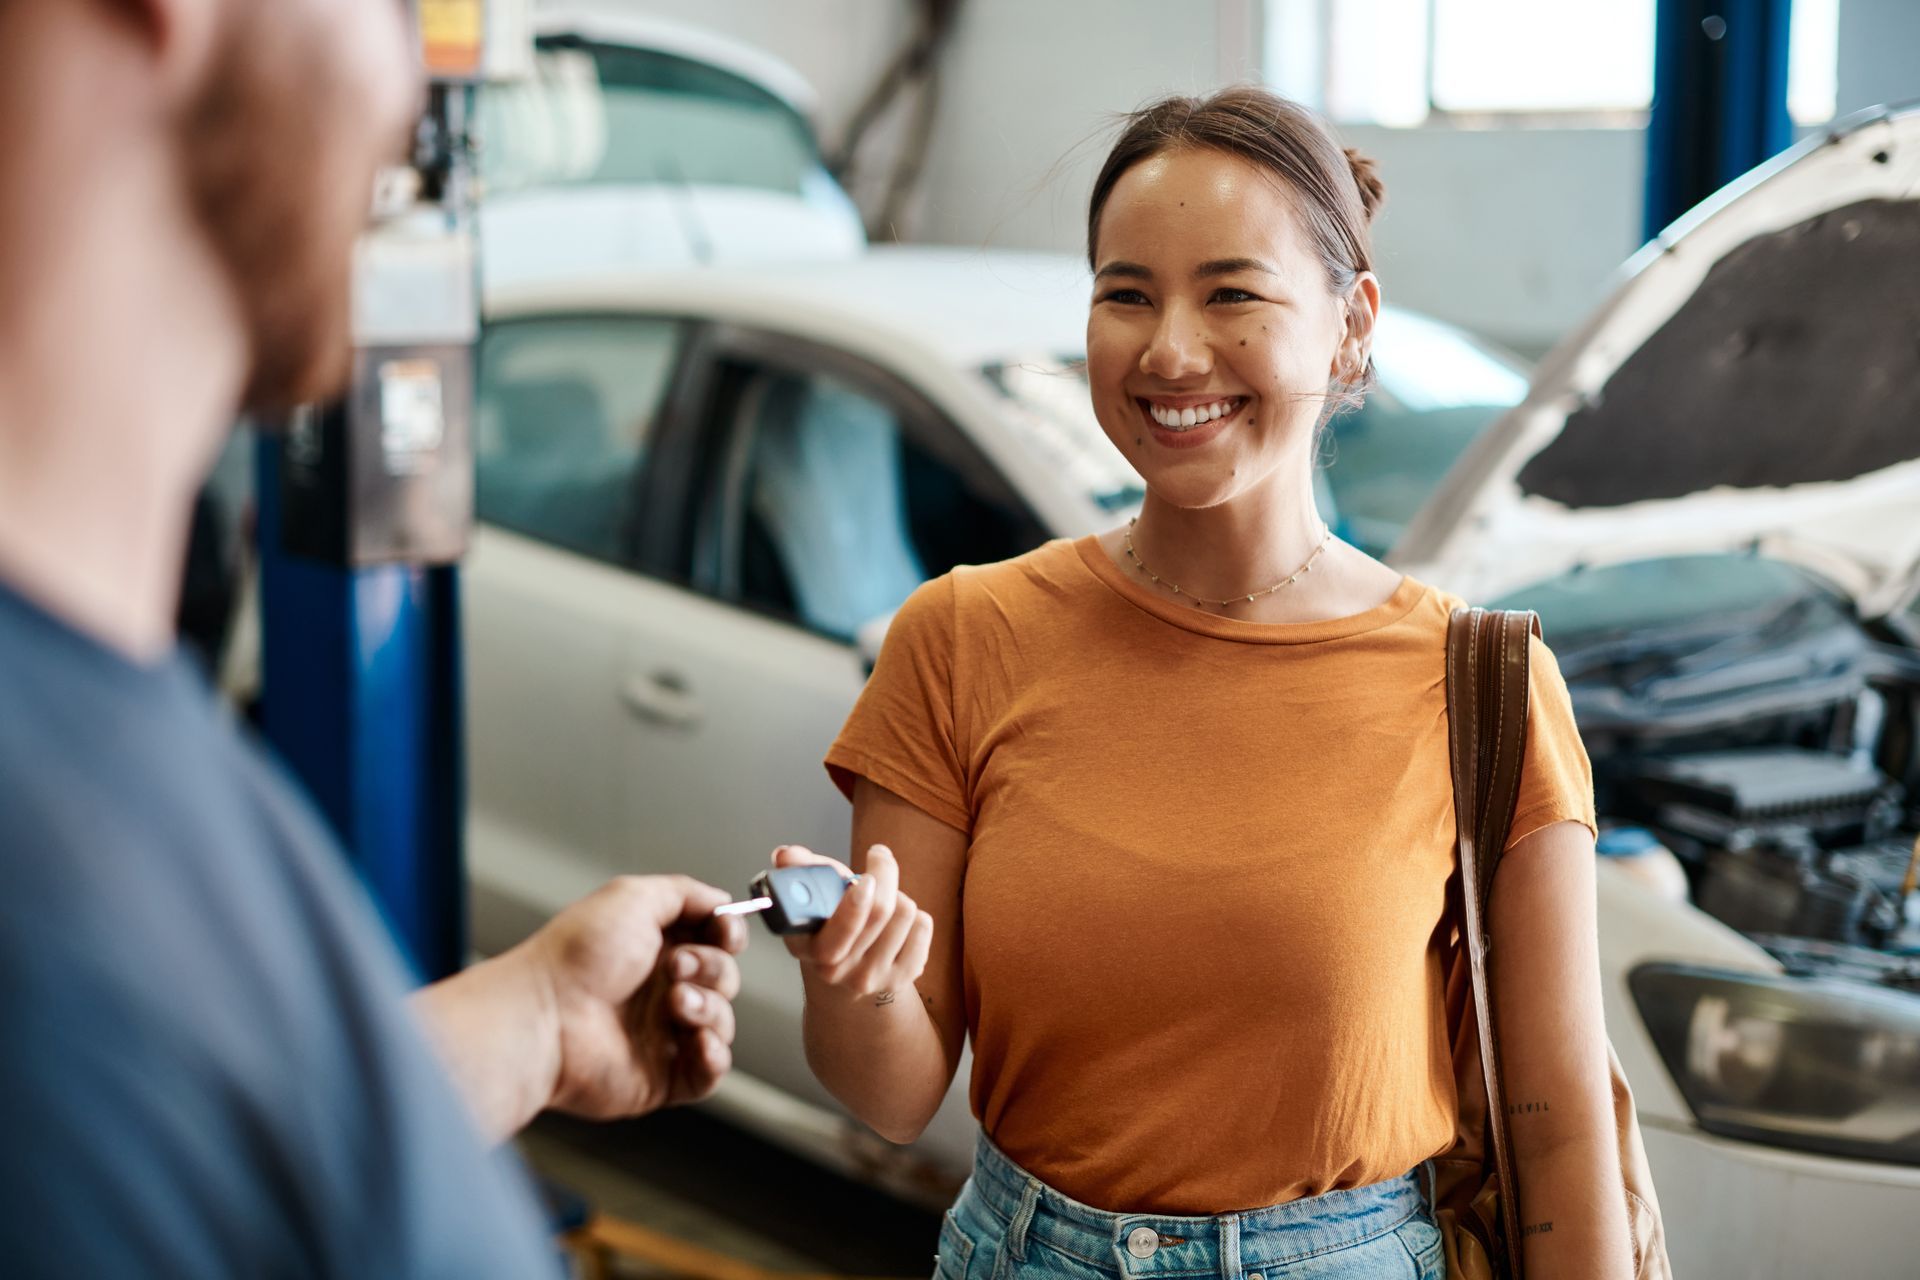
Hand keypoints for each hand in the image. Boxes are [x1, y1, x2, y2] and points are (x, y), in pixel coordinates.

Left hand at [518, 875, 747, 1119]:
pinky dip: (714, 1057)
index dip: (728, 936)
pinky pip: (709, 1072)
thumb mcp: (632, 897)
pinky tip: (697, 1041)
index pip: (715, 940)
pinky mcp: (662, 1076)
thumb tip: (723, 902)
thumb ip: (685, 893)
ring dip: (709, 1009)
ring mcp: (662, 1033)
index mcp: (654, 947)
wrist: (546, 1017)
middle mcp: (660, 989)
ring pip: (722, 1022)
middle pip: (724, 978)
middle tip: (676, 968)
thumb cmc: (576, 958)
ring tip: (675, 1004)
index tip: (724, 933)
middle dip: (712, 969)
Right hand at [774, 845, 932, 1003]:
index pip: (838, 929)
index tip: (865, 881)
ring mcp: (869, 978)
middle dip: (884, 876)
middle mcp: (835, 969)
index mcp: (806, 946)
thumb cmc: (829, 919)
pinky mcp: (900, 979)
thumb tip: (785, 854)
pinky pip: (923, 928)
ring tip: (883, 900)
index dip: (855, 904)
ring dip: (898, 895)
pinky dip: (916, 916)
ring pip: (905, 912)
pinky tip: (898, 923)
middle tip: (878, 860)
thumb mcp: (811, 894)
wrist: (845, 969)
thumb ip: (799, 869)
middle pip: (880, 912)